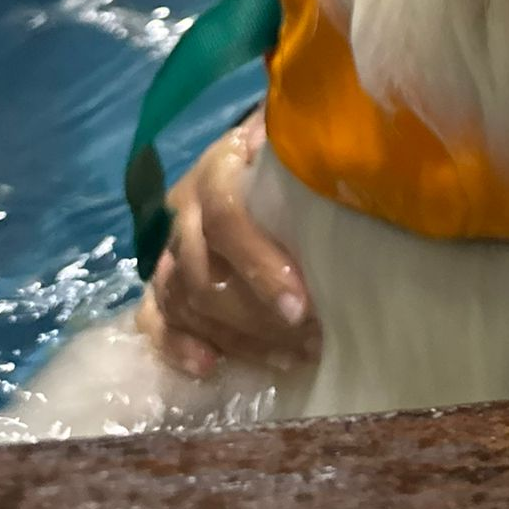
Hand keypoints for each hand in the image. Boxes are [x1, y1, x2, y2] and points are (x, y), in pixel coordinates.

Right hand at [134, 110, 321, 377]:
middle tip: (309, 342)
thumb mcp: (302, 141)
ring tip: (289, 358)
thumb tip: (356, 170)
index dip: (258, 265)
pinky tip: (209, 367)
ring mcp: (168, 244)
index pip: (225, 219)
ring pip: (182, 301)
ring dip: (234, 337)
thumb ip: (318, 154)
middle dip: (254, 316)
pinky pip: (153, 316)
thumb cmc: (291, 148)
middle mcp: (185, 207)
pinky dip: (175, 345)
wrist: (259, 146)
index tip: (300, 306)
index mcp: (219, 168)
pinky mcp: (161, 275)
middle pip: (201, 273)